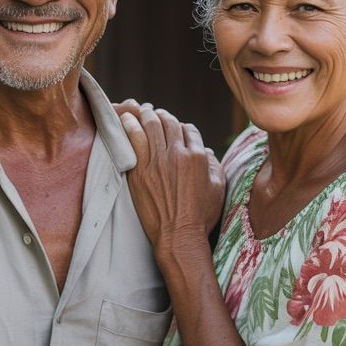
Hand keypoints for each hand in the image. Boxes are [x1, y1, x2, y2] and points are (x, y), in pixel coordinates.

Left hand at [114, 101, 224, 254]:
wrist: (178, 235)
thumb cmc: (201, 216)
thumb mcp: (218, 189)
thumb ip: (215, 166)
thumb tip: (207, 152)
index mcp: (198, 157)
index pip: (189, 130)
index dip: (182, 126)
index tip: (176, 127)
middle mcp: (178, 154)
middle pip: (169, 123)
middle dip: (163, 115)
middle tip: (156, 113)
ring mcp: (157, 161)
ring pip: (151, 126)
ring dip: (146, 114)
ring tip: (142, 110)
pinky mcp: (140, 170)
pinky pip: (133, 140)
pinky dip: (130, 126)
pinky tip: (126, 119)